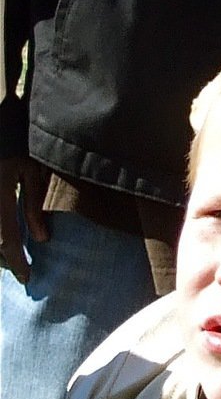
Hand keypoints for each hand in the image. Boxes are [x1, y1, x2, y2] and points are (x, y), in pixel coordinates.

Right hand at [0, 154, 48, 282]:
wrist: (0, 121)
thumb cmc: (21, 144)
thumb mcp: (33, 173)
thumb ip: (34, 206)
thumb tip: (39, 239)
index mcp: (0, 194)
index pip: (6, 238)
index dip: (16, 261)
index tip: (25, 277)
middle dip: (4, 257)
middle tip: (18, 268)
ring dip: (2, 244)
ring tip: (13, 255)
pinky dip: (2, 231)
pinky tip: (9, 239)